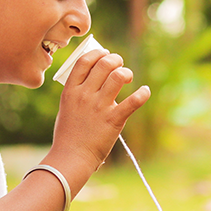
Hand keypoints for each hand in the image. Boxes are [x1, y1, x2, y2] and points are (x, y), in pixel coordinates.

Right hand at [51, 49, 149, 169]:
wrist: (71, 157)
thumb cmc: (68, 135)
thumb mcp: (66, 108)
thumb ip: (77, 92)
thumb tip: (92, 77)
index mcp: (70, 91)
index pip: (84, 61)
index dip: (97, 53)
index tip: (105, 54)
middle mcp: (84, 95)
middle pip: (103, 64)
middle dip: (116, 60)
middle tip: (120, 65)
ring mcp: (99, 107)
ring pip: (118, 76)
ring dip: (126, 73)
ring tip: (128, 77)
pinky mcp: (113, 120)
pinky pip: (133, 101)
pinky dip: (142, 93)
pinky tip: (144, 91)